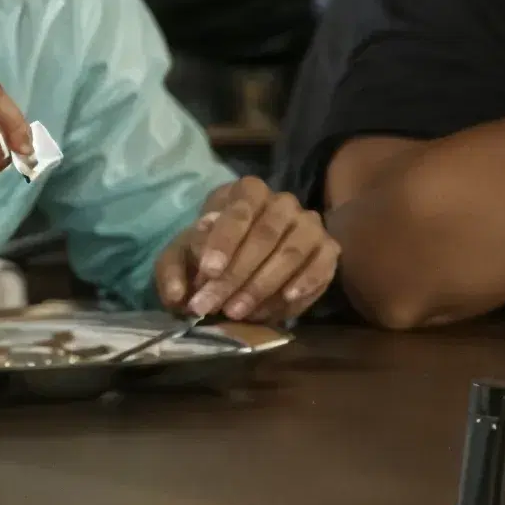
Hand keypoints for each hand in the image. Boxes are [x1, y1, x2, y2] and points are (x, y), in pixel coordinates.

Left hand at [155, 178, 335, 323]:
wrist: (244, 257)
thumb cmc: (210, 251)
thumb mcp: (182, 255)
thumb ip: (174, 270)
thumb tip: (177, 294)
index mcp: (246, 192)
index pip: (238, 212)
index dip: (223, 242)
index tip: (208, 272)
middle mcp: (283, 203)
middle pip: (265, 236)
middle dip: (237, 274)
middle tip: (214, 305)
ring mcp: (310, 224)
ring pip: (292, 253)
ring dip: (263, 286)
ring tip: (237, 312)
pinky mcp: (329, 249)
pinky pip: (322, 267)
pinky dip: (305, 284)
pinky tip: (285, 300)